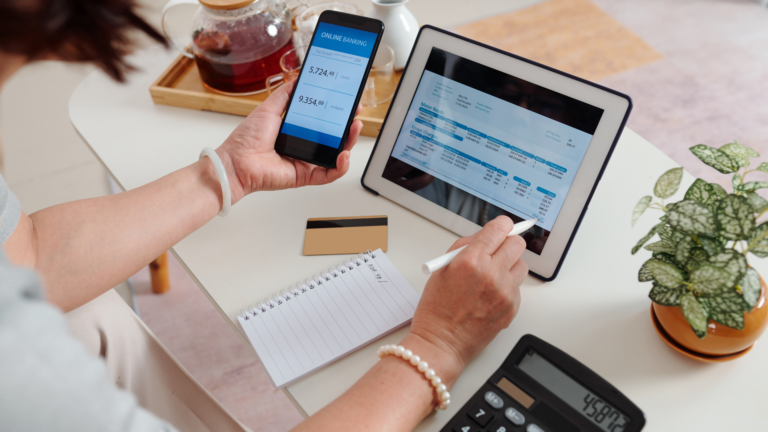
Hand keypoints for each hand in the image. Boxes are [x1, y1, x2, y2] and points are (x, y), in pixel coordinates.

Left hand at [216, 80, 363, 202]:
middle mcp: (304, 146)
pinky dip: (340, 166)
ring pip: (336, 155)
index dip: (337, 112)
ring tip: (354, 128)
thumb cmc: (246, 139)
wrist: (236, 161)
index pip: (324, 121)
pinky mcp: (306, 176)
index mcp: (297, 131)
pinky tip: (343, 154)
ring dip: (349, 142)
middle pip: (334, 137)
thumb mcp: (269, 108)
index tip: (347, 101)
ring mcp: (307, 162)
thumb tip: (298, 78)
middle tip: (356, 112)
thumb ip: (285, 94)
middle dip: (349, 125)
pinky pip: (329, 174)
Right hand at [408, 216, 527, 380]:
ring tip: (492, 276)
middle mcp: (491, 274)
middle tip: (498, 250)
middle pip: (517, 243)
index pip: (500, 228)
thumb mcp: (442, 268)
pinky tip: (490, 295)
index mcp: (471, 260)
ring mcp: (504, 292)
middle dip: (507, 243)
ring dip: (509, 266)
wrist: (442, 342)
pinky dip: (507, 287)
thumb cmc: (437, 308)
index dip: (501, 226)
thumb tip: (486, 236)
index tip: (500, 228)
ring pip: (521, 265)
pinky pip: (517, 287)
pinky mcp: (512, 307)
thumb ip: (465, 247)